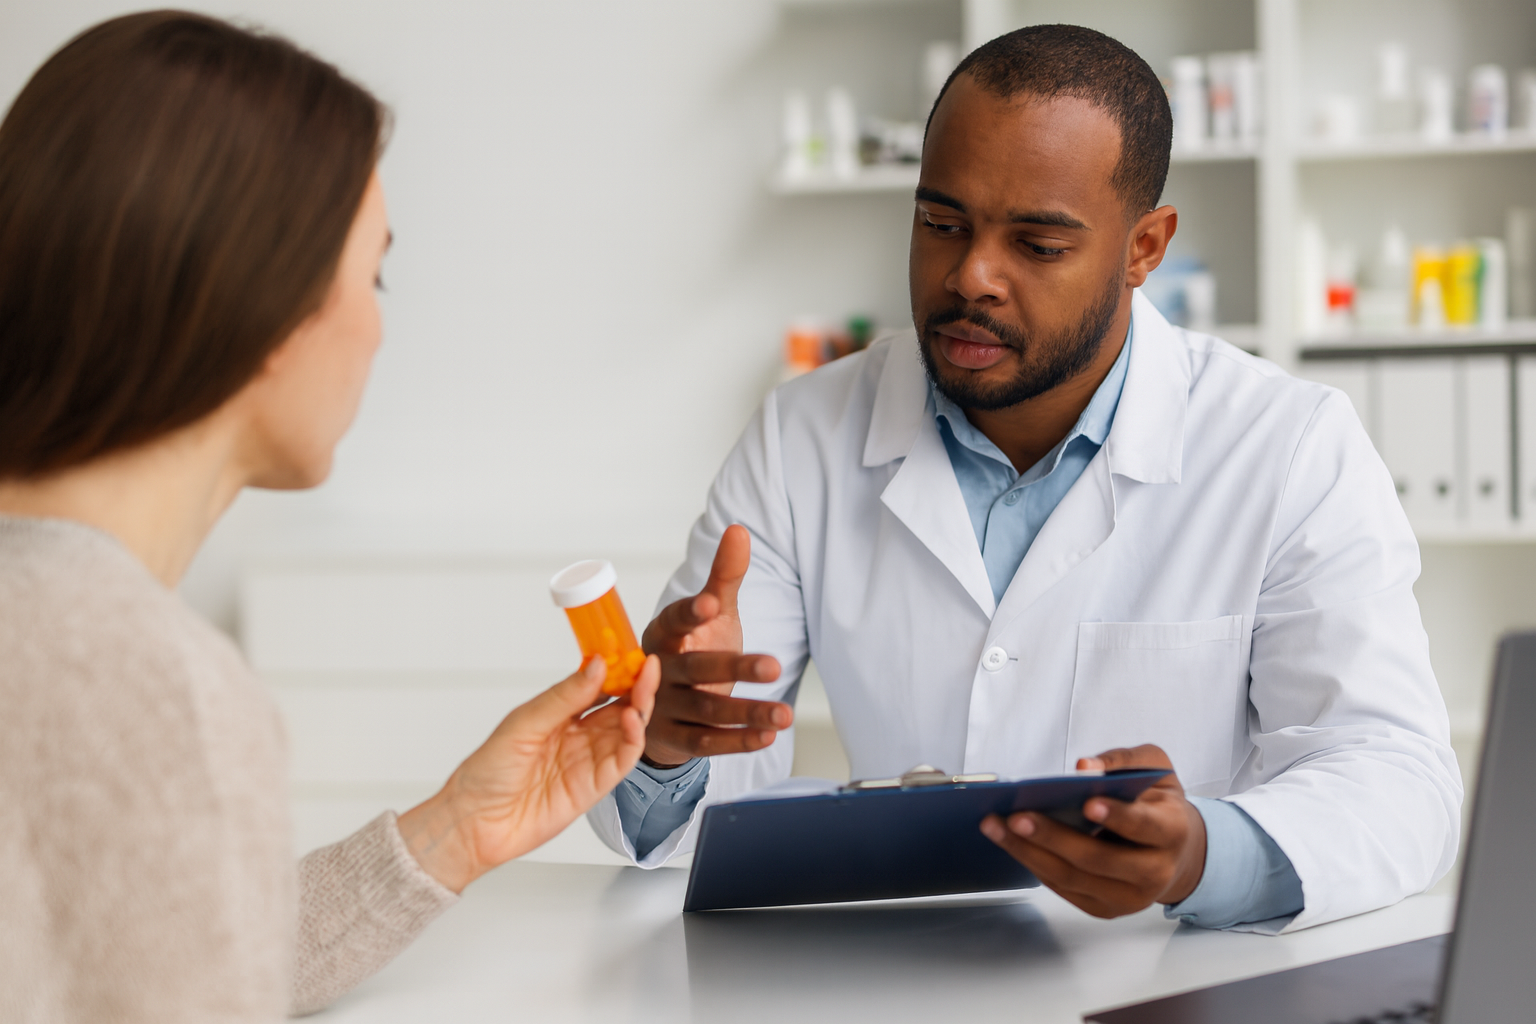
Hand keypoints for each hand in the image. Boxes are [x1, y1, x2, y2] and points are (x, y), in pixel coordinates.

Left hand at [397, 653, 660, 892]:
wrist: (475, 822)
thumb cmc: (486, 773)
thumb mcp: (523, 724)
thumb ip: (564, 697)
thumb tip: (596, 667)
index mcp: (558, 713)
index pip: (597, 684)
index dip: (616, 668)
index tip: (628, 651)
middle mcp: (578, 735)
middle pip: (619, 705)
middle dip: (637, 685)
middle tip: (647, 668)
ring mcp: (588, 760)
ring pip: (627, 729)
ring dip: (640, 708)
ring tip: (643, 689)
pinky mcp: (595, 786)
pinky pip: (623, 760)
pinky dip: (634, 739)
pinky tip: (632, 720)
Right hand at [640, 524, 786, 766]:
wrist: (656, 703)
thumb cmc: (689, 647)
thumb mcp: (709, 613)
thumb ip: (723, 577)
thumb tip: (739, 529)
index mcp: (663, 633)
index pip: (674, 621)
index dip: (690, 614)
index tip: (711, 604)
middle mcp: (658, 670)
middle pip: (696, 668)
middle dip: (735, 669)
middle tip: (775, 665)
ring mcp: (662, 707)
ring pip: (707, 711)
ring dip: (748, 713)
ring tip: (785, 714)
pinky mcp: (674, 739)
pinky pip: (706, 743)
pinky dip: (737, 741)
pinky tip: (767, 736)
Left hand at [979, 745, 1206, 918]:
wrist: (1176, 850)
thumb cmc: (1158, 803)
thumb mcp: (1154, 767)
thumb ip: (1124, 760)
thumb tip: (1084, 765)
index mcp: (1171, 831)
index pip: (1143, 826)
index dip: (1117, 816)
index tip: (1088, 802)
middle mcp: (1153, 872)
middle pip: (1098, 860)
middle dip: (1053, 837)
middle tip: (1017, 816)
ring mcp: (1128, 897)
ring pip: (1073, 879)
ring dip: (1029, 853)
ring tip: (997, 826)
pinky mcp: (1105, 908)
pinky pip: (1064, 888)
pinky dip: (1034, 864)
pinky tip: (1010, 842)